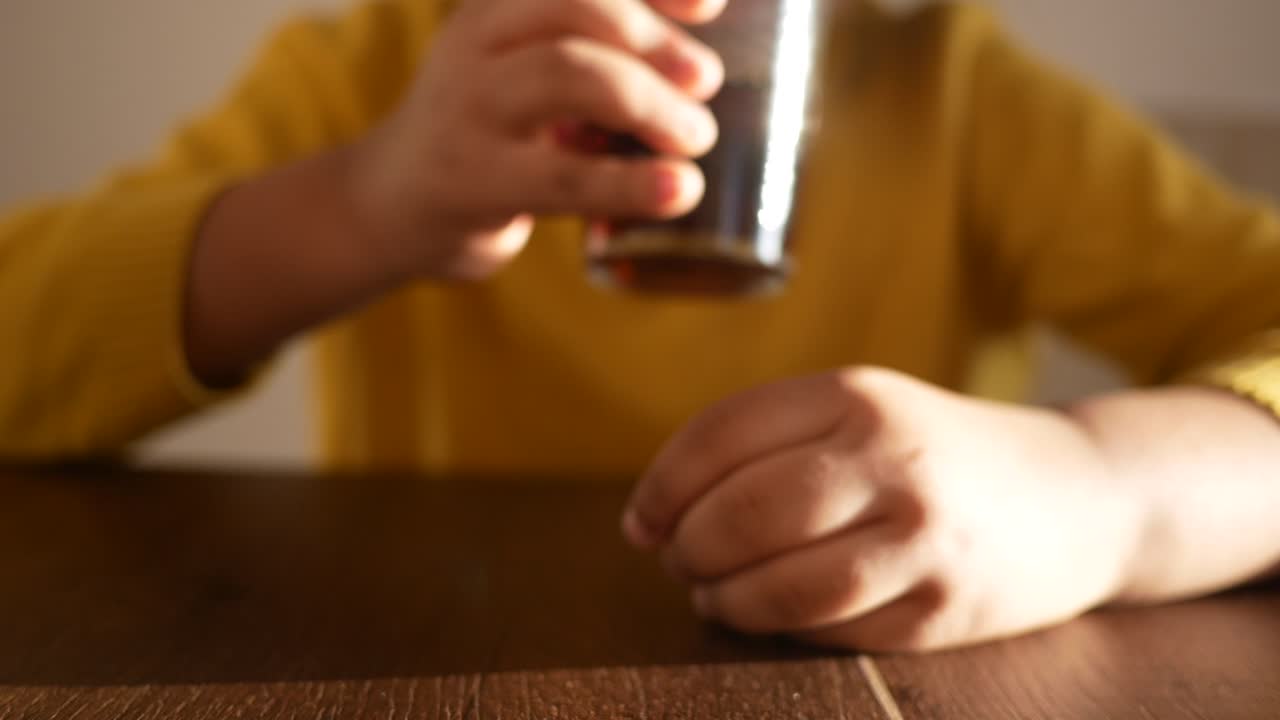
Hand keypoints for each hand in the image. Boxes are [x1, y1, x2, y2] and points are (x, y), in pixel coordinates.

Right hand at [349, 0, 725, 280]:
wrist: (389, 205)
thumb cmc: (488, 133)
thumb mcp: (525, 71)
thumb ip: (592, 56)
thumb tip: (702, 67)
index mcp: (498, 8)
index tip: (713, 6)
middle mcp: (478, 43)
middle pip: (576, 9)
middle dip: (656, 42)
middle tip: (706, 83)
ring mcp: (470, 111)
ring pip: (567, 74)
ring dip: (651, 102)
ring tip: (697, 137)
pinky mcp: (473, 182)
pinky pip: (563, 176)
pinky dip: (631, 182)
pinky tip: (681, 190)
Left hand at [622, 367, 1142, 651]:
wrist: (1082, 496)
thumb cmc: (942, 454)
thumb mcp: (868, 411)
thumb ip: (774, 442)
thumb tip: (661, 509)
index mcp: (856, 396)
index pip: (721, 435)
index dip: (663, 486)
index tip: (642, 521)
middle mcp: (890, 458)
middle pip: (742, 513)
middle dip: (689, 548)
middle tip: (678, 562)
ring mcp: (922, 537)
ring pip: (781, 585)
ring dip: (725, 599)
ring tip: (713, 596)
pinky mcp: (944, 610)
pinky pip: (831, 630)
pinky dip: (783, 630)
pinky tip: (773, 616)